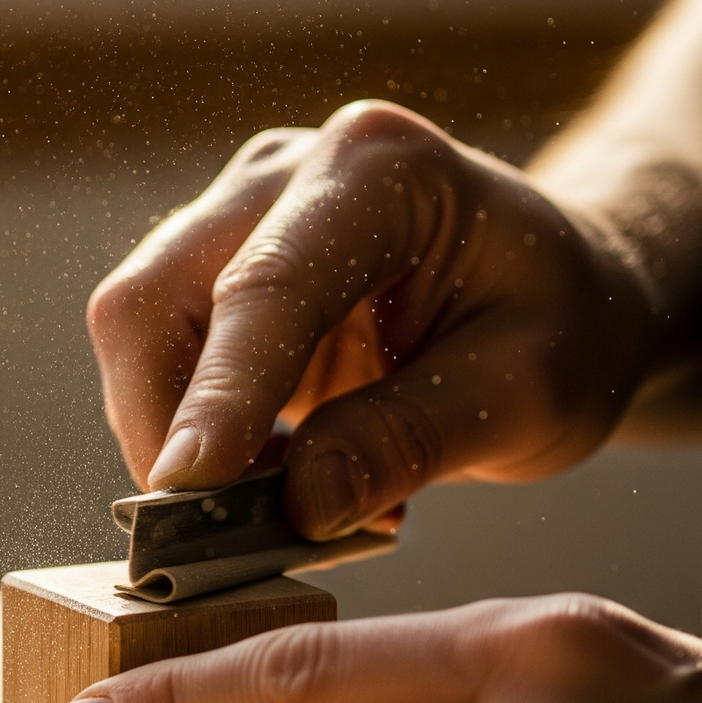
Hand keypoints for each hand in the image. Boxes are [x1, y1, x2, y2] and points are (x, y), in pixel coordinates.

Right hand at [86, 102, 651, 537]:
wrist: (562, 293)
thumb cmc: (564, 324)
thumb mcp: (529, 392)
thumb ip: (409, 440)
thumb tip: (294, 508)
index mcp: (380, 169)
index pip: (265, 286)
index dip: (219, 394)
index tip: (188, 489)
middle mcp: (284, 174)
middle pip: (153, 301)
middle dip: (165, 425)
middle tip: (223, 533)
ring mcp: (235, 219)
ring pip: (137, 334)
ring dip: (174, 438)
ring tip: (279, 506)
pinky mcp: (212, 273)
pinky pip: (158, 362)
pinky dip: (194, 436)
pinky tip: (274, 475)